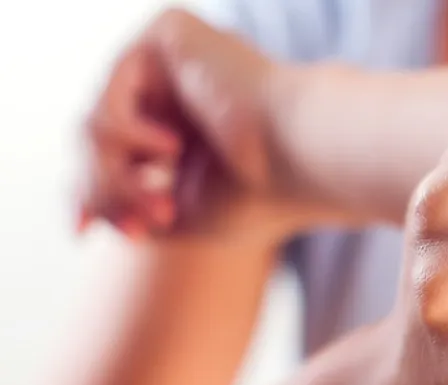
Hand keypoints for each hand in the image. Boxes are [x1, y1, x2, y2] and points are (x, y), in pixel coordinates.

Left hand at [76, 9, 333, 242]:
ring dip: (116, 173)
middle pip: (96, 136)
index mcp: (186, 124)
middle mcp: (176, 86)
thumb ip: (133, 209)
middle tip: (136, 227)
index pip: (113, 151)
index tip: (81, 231)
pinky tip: (170, 151)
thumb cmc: (263, 195)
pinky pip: (114, 86)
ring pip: (98, 118)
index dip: (88, 188)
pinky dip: (128, 131)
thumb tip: (86, 212)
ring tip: (162, 202)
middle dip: (102, 186)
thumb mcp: (184, 216)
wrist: (306, 161)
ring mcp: (172, 58)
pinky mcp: (171, 32)